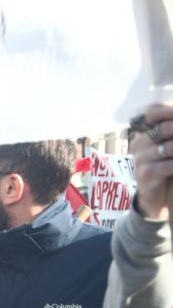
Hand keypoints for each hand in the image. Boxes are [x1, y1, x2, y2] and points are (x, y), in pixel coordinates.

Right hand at [131, 102, 172, 220]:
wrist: (154, 197)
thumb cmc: (166, 167)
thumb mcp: (168, 146)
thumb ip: (170, 132)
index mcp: (144, 132)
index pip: (151, 112)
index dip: (168, 110)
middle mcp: (139, 143)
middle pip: (165, 128)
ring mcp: (140, 159)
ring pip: (169, 147)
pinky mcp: (145, 174)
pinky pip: (168, 165)